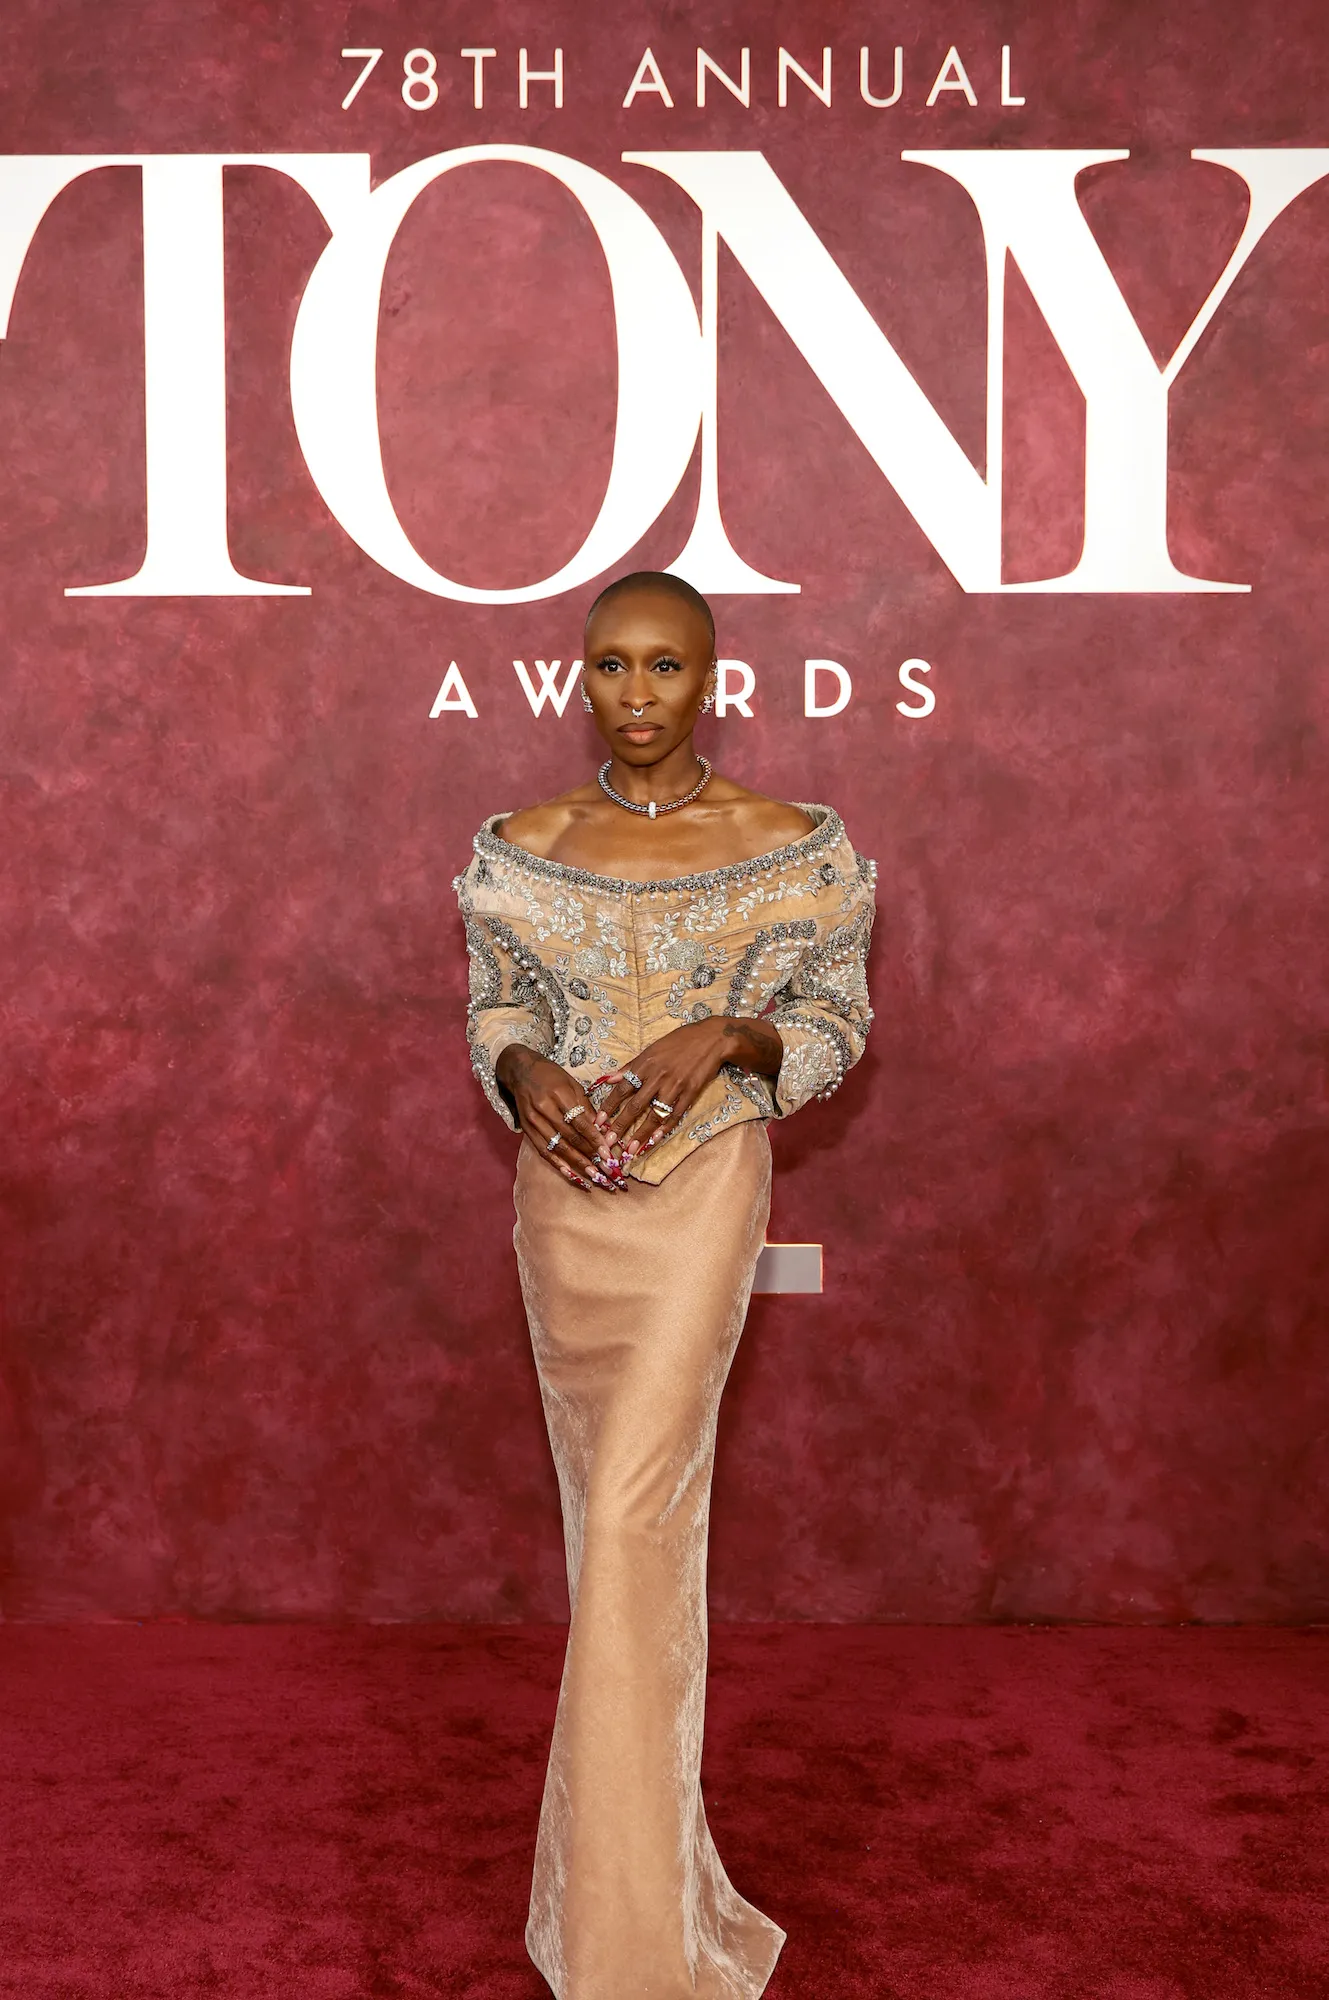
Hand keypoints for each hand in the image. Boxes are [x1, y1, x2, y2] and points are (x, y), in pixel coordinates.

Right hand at [495, 1045, 625, 1191]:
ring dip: (577, 1164)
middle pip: (571, 1137)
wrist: (520, 1071)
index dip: (595, 1140)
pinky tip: (571, 1174)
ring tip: (594, 1176)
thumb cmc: (551, 1075)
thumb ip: (587, 1107)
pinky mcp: (527, 1130)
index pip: (580, 1122)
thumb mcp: (573, 1084)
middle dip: (590, 1155)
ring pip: (558, 1147)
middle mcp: (545, 1109)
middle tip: (606, 1170)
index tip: (608, 1154)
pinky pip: (544, 1151)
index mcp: (559, 1094)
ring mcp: (534, 1121)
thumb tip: (602, 1130)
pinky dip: (558, 1164)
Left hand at [597, 1017, 783, 1159]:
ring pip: (655, 1114)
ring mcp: (675, 1086)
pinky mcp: (690, 1094)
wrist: (710, 1039)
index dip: (609, 1106)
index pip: (622, 1088)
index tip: (598, 1121)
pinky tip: (656, 1139)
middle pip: (635, 1105)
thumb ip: (629, 1067)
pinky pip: (675, 1115)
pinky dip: (665, 1128)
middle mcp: (658, 1077)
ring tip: (631, 1148)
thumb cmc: (678, 1042)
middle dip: (621, 1125)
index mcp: (645, 1064)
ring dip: (642, 1133)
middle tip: (609, 1141)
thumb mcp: (651, 1049)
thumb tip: (608, 1079)